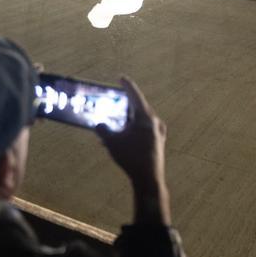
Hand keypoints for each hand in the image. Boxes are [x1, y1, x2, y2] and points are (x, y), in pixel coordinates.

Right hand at [97, 77, 169, 225]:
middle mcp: (154, 122)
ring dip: (127, 118)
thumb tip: (98, 123)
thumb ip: (102, 129)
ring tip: (115, 120)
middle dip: (125, 104)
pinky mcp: (157, 141)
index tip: (121, 78)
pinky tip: (122, 135)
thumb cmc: (130, 157)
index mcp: (145, 118)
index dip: (127, 86)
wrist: (148, 178)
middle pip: (138, 107)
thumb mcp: (111, 141)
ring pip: (140, 119)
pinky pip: (143, 128)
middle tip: (115, 100)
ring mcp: (158, 132)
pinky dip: (132, 127)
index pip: (135, 96)